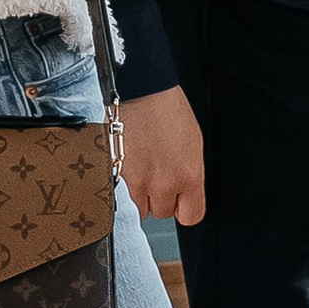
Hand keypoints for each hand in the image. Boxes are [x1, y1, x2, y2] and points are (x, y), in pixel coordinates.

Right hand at [118, 83, 206, 226]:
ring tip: (141, 169)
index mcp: (189, 175)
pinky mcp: (115, 174)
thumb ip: (189, 174)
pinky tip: (128, 164)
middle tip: (157, 176)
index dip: (184, 208)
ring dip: (140, 193)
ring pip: (139, 207)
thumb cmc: (168, 111)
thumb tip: (184, 192)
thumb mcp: (193, 144)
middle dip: (160, 198)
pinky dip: (123, 184)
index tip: (180, 202)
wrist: (140, 91)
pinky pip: (120, 193)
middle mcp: (164, 183)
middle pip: (162, 212)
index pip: (191, 216)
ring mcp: (137, 180)